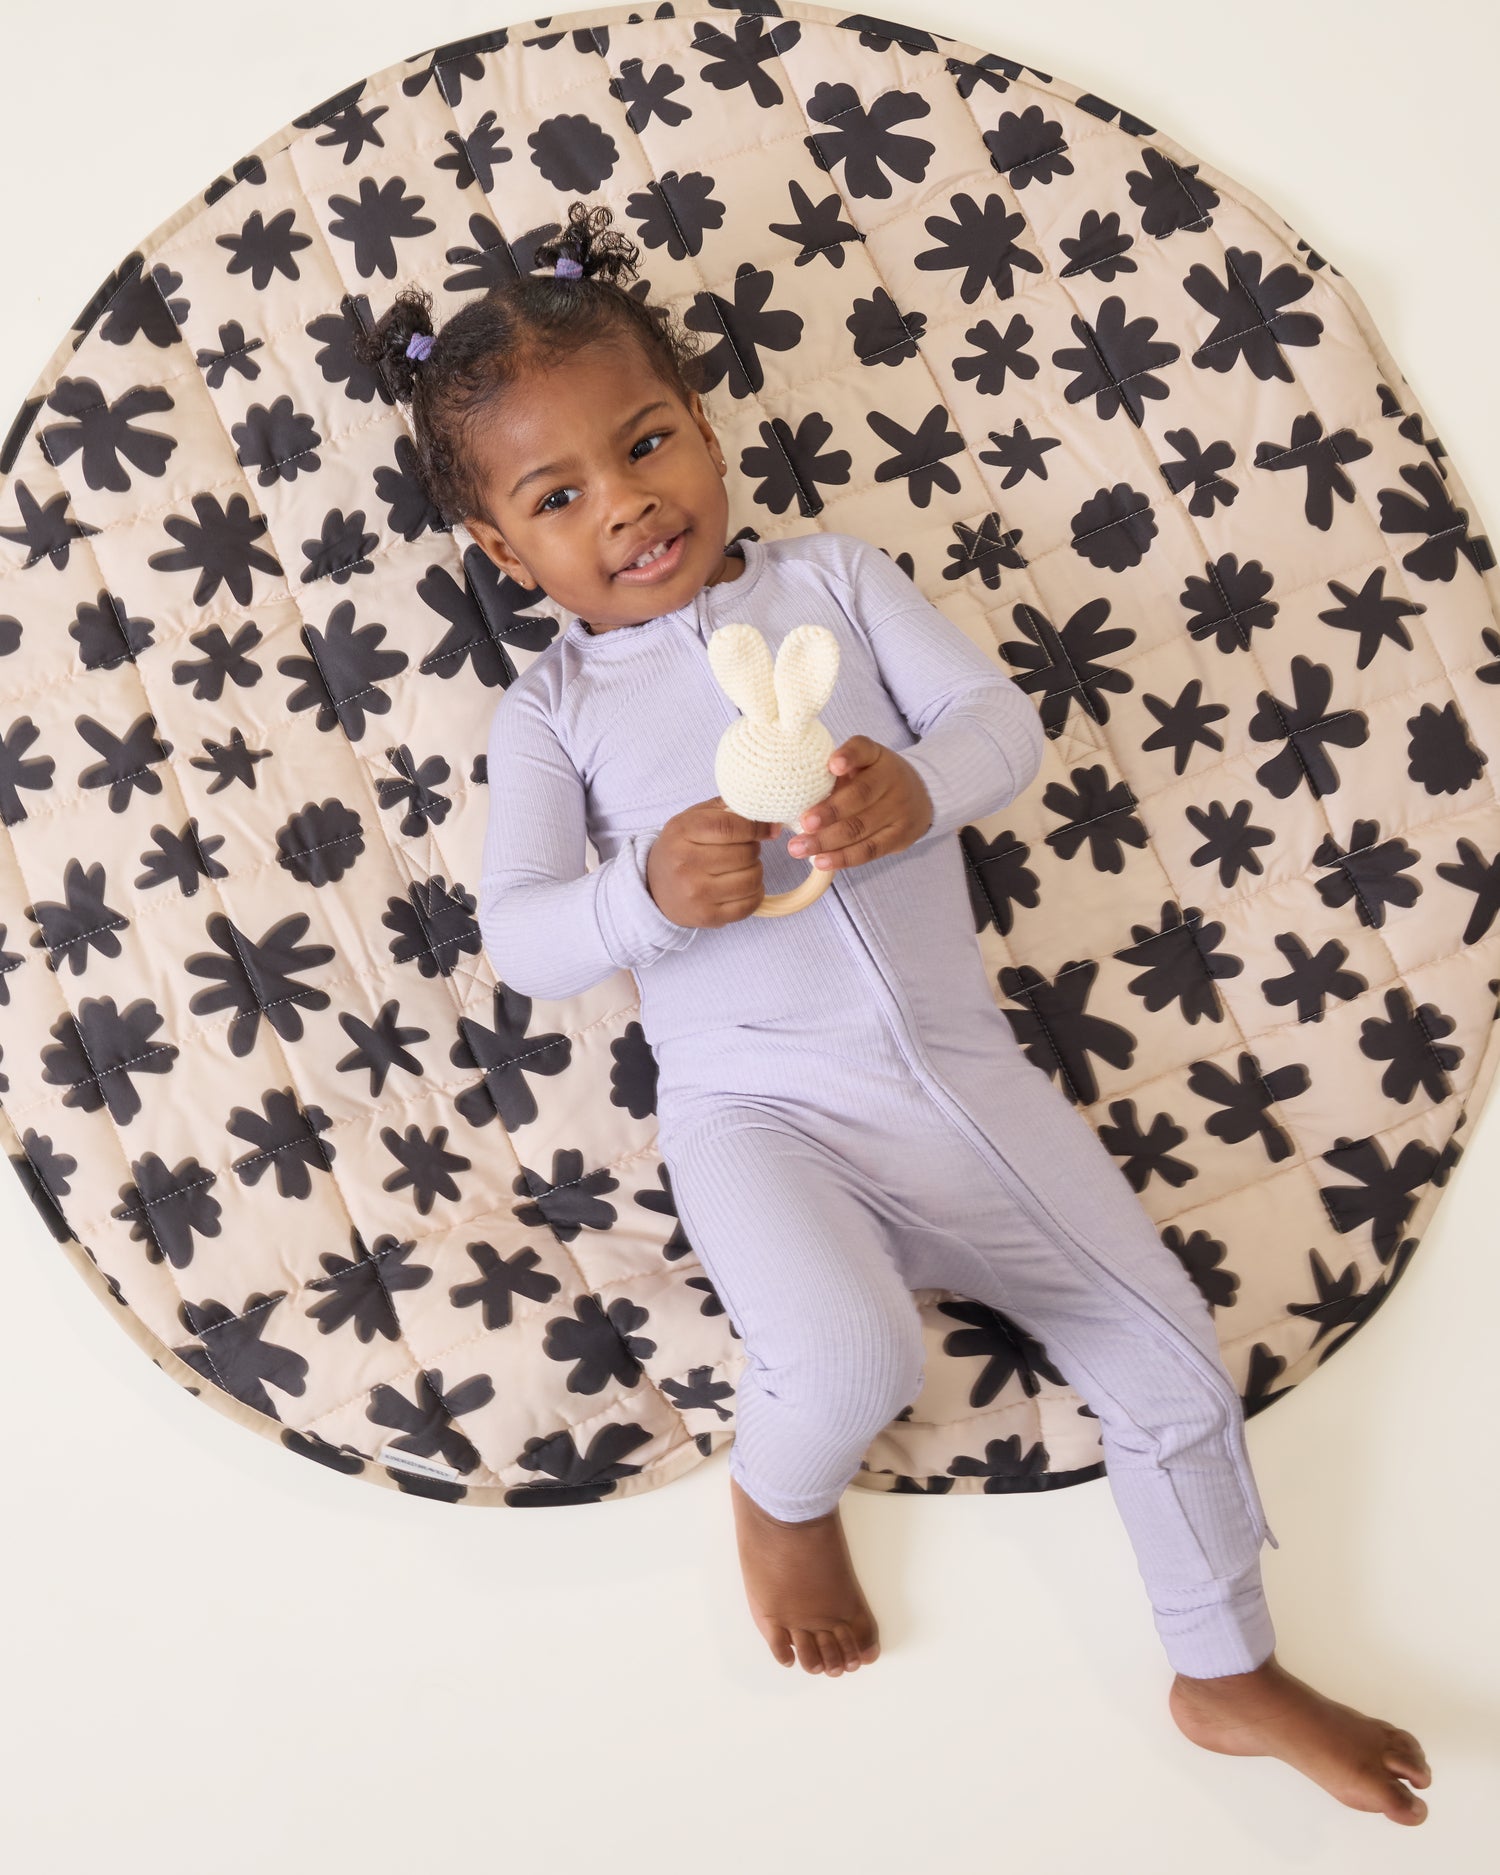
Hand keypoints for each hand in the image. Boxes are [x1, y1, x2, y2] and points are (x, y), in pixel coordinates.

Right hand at [646, 796, 785, 926]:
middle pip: (745, 853)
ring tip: (744, 867)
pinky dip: (755, 894)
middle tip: (745, 849)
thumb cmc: (680, 849)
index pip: (729, 826)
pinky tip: (745, 887)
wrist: (654, 888)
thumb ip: (724, 810)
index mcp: (682, 833)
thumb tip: (767, 819)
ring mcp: (696, 893)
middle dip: (754, 849)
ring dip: (756, 871)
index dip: (756, 827)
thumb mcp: (691, 819)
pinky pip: (749, 905)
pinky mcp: (707, 916)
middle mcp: (686, 864)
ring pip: (752, 879)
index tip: (768, 829)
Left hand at [786, 735, 932, 871]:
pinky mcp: (900, 837)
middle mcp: (892, 779)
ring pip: (861, 828)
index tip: (832, 766)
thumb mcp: (858, 766)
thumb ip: (831, 775)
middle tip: (803, 824)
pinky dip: (842, 857)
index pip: (863, 750)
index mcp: (876, 756)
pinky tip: (821, 861)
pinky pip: (868, 850)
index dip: (848, 757)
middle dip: (828, 812)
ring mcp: (899, 810)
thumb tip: (790, 798)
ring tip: (799, 848)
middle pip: (859, 796)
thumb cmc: (871, 781)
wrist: (918, 798)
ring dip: (826, 841)